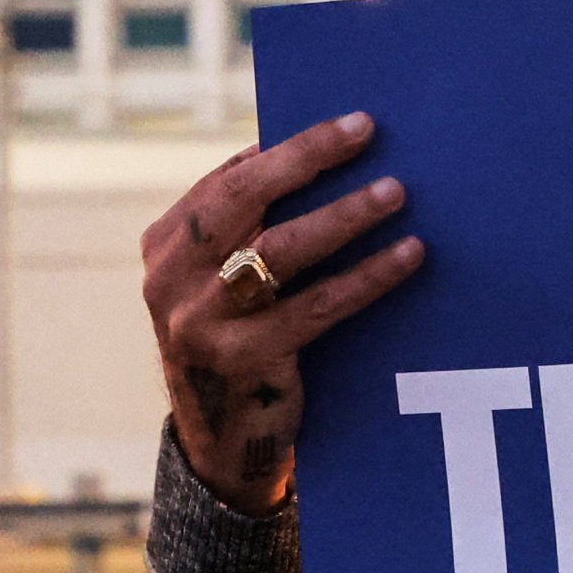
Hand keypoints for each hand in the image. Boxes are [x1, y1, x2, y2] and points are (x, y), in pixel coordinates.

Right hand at [144, 111, 427, 515]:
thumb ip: (246, 229)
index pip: (227, 181)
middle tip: (366, 134)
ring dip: (344, 215)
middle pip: (243, 201)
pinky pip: (317, 306)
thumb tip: (315, 155)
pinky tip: (407, 256)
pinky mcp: (244, 360)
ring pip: (280, 251)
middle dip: (308, 160)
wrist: (220, 447)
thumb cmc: (238, 342)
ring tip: (395, 192)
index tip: (349, 125)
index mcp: (165, 248)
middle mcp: (171, 281)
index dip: (287, 149)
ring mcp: (202, 323)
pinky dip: (366, 276)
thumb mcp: (219, 285)